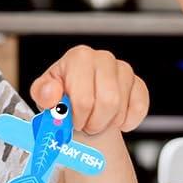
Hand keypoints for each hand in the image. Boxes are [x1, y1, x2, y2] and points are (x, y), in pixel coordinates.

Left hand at [30, 45, 148, 135]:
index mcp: (78, 58)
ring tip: (96, 120)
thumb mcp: (43, 96)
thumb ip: (43, 93)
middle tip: (85, 125)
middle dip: (95, 122)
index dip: (78, 116)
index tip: (72, 120)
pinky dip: (127, 122)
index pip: (84, 98)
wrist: (78, 105)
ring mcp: (123, 70)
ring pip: (121, 108)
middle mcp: (103, 59)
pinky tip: (114, 120)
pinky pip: (139, 108)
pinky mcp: (138, 84)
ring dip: (108, 123)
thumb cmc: (61, 97)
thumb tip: (51, 93)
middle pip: (108, 102)